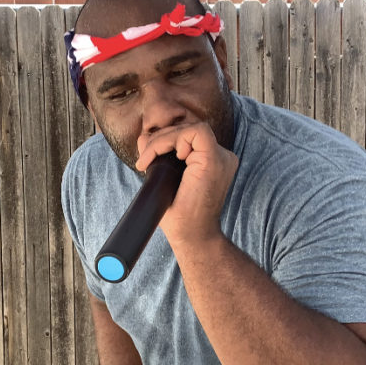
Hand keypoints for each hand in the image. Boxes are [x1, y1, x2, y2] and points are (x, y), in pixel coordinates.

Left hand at [135, 122, 238, 247]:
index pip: (187, 136)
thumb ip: (157, 156)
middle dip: (160, 139)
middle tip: (144, 160)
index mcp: (211, 162)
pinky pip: (196, 132)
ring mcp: (222, 157)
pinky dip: (172, 139)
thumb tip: (144, 136)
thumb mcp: (163, 179)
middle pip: (188, 130)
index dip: (165, 140)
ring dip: (162, 140)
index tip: (146, 160)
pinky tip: (162, 156)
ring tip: (148, 160)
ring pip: (190, 128)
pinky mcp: (215, 159)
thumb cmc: (179, 215)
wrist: (192, 236)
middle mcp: (221, 157)